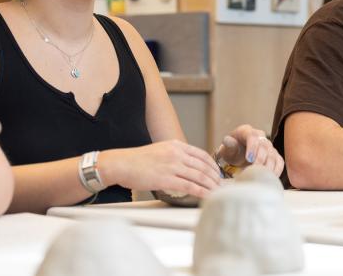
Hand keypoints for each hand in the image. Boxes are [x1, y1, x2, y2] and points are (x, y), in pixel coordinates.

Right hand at [101, 140, 221, 198]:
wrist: (120, 164)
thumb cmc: (137, 160)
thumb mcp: (160, 150)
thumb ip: (175, 155)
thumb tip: (188, 166)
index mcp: (176, 145)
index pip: (202, 155)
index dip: (213, 165)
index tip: (218, 174)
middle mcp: (177, 154)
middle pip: (204, 166)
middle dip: (215, 177)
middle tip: (222, 185)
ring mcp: (172, 166)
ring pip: (200, 176)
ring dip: (212, 185)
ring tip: (218, 192)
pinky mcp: (166, 179)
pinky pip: (190, 186)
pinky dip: (202, 192)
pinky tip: (208, 196)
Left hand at [216, 124, 284, 175]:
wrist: (238, 156)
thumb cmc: (232, 151)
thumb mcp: (227, 148)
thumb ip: (228, 144)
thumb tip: (227, 140)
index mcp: (246, 131)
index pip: (252, 136)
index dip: (252, 147)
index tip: (249, 159)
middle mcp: (260, 137)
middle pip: (264, 146)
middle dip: (260, 159)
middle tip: (254, 170)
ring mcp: (269, 146)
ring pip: (273, 155)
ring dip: (268, 167)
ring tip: (261, 176)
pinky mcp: (275, 155)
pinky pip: (279, 162)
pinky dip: (276, 170)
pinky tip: (270, 178)